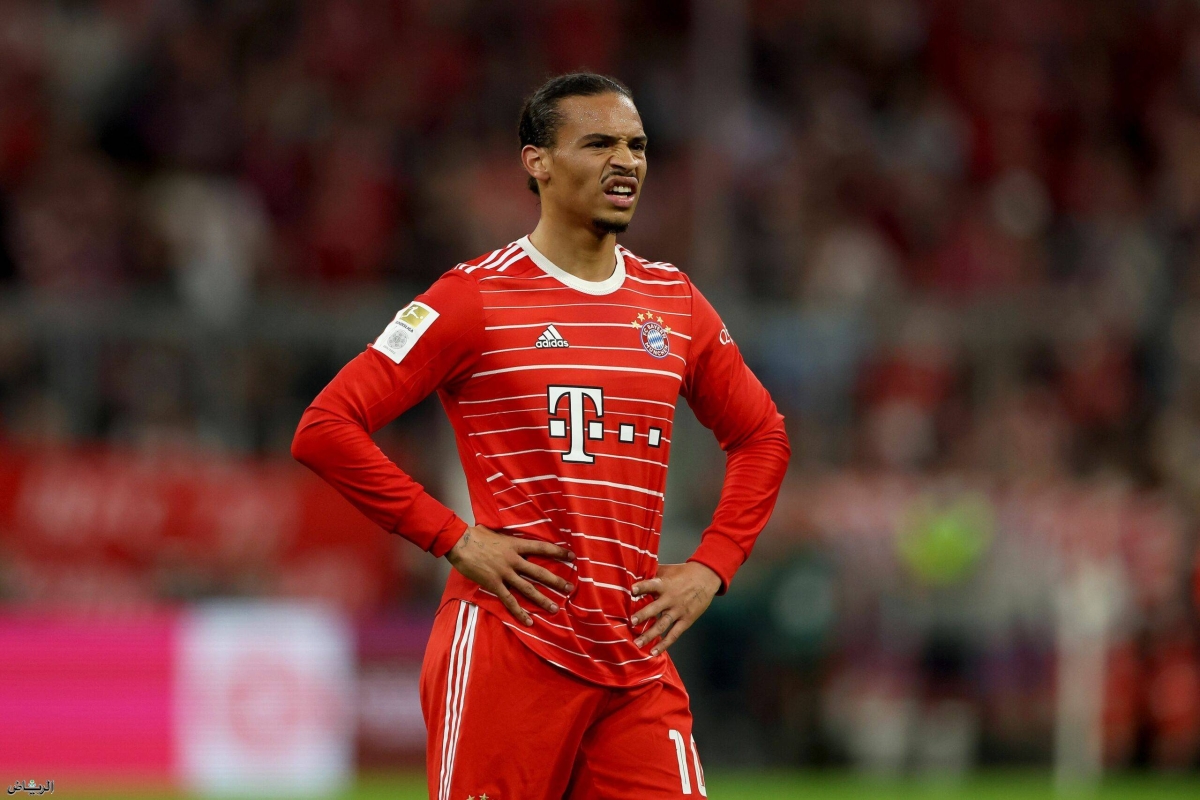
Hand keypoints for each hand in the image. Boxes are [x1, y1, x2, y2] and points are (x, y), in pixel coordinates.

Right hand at [445, 525, 574, 625]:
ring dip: (543, 600)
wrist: (459, 543)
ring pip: (528, 589)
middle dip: (556, 581)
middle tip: (570, 588)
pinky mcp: (494, 584)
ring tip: (555, 609)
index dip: (558, 552)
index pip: (542, 547)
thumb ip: (509, 539)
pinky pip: (509, 601)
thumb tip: (516, 539)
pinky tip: (529, 621)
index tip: (572, 556)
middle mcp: (513, 560)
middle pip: (540, 572)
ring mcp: (504, 573)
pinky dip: (519, 612)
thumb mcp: (497, 533)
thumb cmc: (475, 535)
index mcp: (515, 545)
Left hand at [630, 562, 721, 655]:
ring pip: (662, 625)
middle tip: (631, 622)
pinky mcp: (686, 620)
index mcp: (665, 584)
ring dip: (649, 635)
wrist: (706, 578)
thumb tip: (634, 574)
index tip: (632, 590)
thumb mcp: (668, 569)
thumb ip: (653, 573)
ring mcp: (678, 611)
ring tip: (638, 643)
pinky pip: (674, 634)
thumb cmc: (684, 572)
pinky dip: (664, 644)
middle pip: (655, 608)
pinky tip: (654, 652)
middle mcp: (671, 599)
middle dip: (642, 615)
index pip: (652, 585)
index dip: (642, 587)